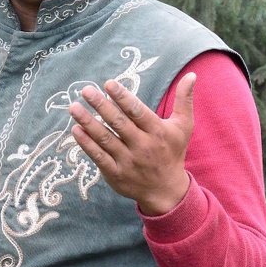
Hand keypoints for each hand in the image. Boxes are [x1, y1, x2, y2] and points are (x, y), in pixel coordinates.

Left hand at [68, 73, 195, 214]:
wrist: (166, 191)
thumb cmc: (173, 152)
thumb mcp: (183, 126)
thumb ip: (184, 100)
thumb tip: (191, 75)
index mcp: (158, 132)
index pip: (137, 112)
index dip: (123, 97)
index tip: (108, 84)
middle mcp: (142, 146)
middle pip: (119, 123)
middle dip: (101, 106)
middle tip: (86, 90)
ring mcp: (127, 161)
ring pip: (105, 139)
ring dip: (88, 123)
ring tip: (74, 107)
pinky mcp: (115, 174)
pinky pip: (98, 157)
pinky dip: (86, 144)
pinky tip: (75, 130)